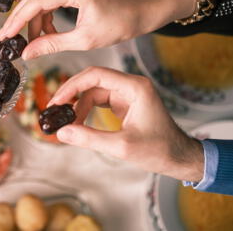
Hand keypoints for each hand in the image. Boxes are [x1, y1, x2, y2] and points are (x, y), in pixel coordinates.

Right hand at [0, 0, 196, 59]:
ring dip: (34, 20)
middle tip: (9, 37)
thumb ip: (52, 44)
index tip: (5, 34)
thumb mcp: (83, 40)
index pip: (36, 1)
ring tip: (32, 41)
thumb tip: (27, 53)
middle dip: (20, 18)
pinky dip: (44, 16)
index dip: (18, 19)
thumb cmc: (117, 25)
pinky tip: (46, 32)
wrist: (137, 13)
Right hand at [49, 66, 203, 181]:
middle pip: (92, 81)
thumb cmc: (158, 150)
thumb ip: (89, 138)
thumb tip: (61, 132)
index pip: (96, 75)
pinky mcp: (124, 103)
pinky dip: (86, 109)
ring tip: (66, 122)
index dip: (72, 86)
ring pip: (93, 91)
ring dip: (78, 105)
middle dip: (72, 94)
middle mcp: (131, 85)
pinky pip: (99, 100)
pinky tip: (78, 121)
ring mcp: (128, 93)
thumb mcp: (121, 146)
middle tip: (55, 110)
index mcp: (135, 87)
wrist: (178, 158)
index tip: (57, 100)